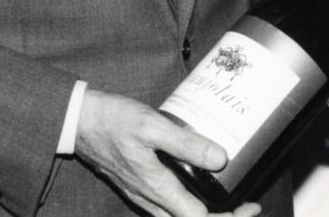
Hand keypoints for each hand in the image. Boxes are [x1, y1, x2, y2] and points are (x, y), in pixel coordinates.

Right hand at [73, 88, 261, 216]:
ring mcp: (142, 194)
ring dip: (207, 213)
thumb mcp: (152, 127)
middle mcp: (150, 198)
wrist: (77, 121)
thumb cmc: (113, 121)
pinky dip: (189, 203)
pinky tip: (199, 185)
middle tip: (248, 205)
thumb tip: (220, 159)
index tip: (250, 206)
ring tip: (230, 199)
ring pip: (178, 216)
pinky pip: (168, 205)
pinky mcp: (138, 185)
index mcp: (157, 189)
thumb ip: (186, 143)